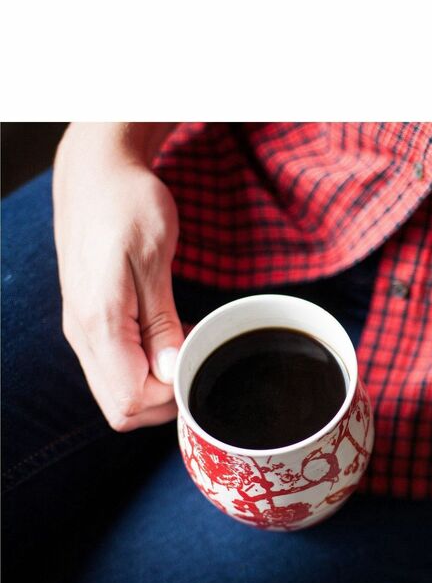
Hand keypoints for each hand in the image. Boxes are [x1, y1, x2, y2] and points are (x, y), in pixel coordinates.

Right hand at [53, 123, 182, 431]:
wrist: (98, 174)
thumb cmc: (128, 206)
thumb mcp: (153, 260)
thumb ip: (160, 323)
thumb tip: (170, 372)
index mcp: (98, 322)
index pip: (130, 401)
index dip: (170, 399)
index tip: (195, 367)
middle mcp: (83, 334)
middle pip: (121, 409)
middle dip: (165, 402)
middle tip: (195, 364)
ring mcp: (84, 331)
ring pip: (118, 393)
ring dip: (157, 386)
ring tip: (186, 349)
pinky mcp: (92, 324)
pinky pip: (117, 369)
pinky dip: (147, 370)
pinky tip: (170, 341)